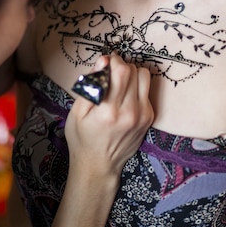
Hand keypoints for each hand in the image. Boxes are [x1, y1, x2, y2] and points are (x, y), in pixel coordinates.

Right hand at [65, 54, 153, 175]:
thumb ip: (90, 85)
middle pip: (135, 71)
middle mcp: (130, 111)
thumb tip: (103, 61)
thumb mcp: (77, 112)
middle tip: (110, 72)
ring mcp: (143, 115)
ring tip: (119, 81)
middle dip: (121, 65)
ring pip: (145, 77)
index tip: (105, 62)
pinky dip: (136, 87)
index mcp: (109, 110)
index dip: (114, 60)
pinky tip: (124, 96)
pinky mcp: (149, 118)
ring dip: (132, 73)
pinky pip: (146, 91)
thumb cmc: (82, 138)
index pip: (122, 71)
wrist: (99, 166)